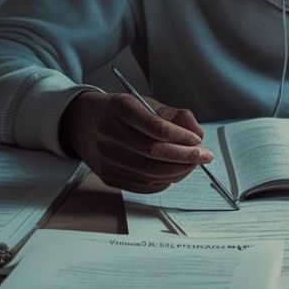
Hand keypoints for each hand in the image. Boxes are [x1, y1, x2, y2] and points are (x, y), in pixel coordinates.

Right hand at [59, 90, 212, 192]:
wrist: (84, 125)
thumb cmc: (121, 113)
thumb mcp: (146, 103)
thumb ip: (175, 116)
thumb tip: (197, 134)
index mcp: (120, 108)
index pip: (155, 126)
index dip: (180, 136)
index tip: (198, 140)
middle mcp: (109, 133)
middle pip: (154, 153)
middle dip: (185, 157)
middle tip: (204, 156)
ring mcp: (107, 158)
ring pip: (150, 172)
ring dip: (178, 171)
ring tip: (192, 164)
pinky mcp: (109, 177)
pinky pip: (142, 185)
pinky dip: (164, 181)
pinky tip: (174, 173)